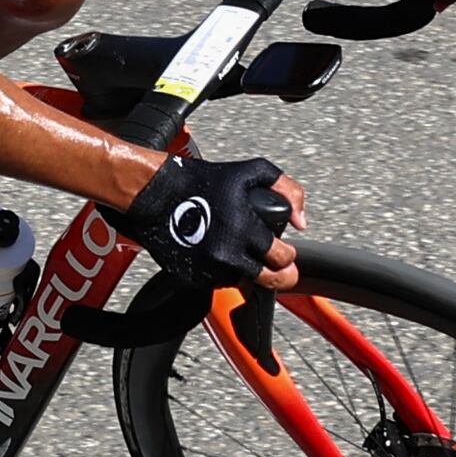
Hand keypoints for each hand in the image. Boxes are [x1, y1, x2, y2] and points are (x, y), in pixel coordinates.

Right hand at [115, 148, 302, 293]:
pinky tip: (215, 253)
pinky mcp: (190, 278)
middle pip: (269, 280)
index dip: (288, 255)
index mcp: (245, 230)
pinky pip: (215, 283)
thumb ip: (287, 191)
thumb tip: (300, 222)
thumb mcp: (249, 173)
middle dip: (279, 274)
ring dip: (245, 271)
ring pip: (241, 282)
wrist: (154, 193)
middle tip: (278, 267)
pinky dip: (219, 272)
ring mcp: (208, 269)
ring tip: (238, 251)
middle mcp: (227, 255)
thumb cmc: (201, 181)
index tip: (284, 250)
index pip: (283, 259)